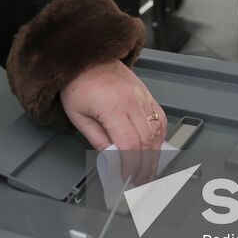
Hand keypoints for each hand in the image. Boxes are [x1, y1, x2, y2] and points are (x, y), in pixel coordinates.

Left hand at [60, 60, 166, 185]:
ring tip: (148, 170)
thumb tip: (112, 159)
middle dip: (144, 166)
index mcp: (111, 107)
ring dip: (154, 154)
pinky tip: (155, 148)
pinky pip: (160, 118)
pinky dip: (159, 137)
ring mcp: (141, 96)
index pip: (129, 143)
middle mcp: (131, 101)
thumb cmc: (78, 84)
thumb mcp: (78, 116)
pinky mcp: (147, 94)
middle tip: (140, 181)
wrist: (86, 57)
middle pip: (146, 141)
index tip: (127, 177)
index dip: (130, 164)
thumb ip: (97, 139)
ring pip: (156, 131)